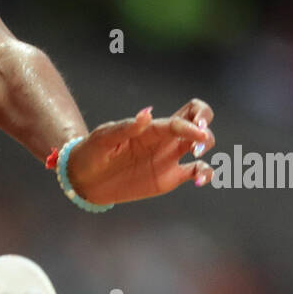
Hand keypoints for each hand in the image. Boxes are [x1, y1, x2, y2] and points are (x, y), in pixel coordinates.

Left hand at [66, 100, 215, 205]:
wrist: (85, 178)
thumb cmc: (92, 152)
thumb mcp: (104, 138)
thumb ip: (126, 128)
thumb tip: (147, 113)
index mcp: (152, 128)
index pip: (179, 119)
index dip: (191, 124)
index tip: (196, 133)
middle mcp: (165, 139)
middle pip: (197, 120)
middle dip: (205, 124)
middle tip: (200, 139)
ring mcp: (169, 158)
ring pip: (201, 145)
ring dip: (207, 146)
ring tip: (197, 157)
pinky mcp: (170, 178)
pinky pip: (195, 172)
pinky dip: (205, 174)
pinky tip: (199, 180)